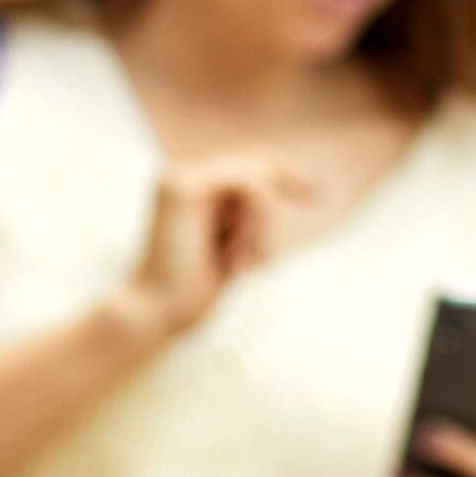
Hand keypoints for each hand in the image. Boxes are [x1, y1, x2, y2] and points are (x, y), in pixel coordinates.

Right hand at [113, 154, 320, 342]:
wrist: (158, 314)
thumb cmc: (195, 286)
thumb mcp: (235, 242)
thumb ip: (248, 213)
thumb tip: (281, 183)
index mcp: (190, 186)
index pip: (248, 164)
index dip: (285, 173)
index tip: (317, 195)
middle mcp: (182, 175)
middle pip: (256, 162)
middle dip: (289, 180)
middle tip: (316, 198)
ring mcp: (179, 177)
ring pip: (256, 177)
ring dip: (263, 224)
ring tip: (246, 262)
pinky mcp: (184, 189)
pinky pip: (250, 186)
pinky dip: (258, 222)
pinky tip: (238, 257)